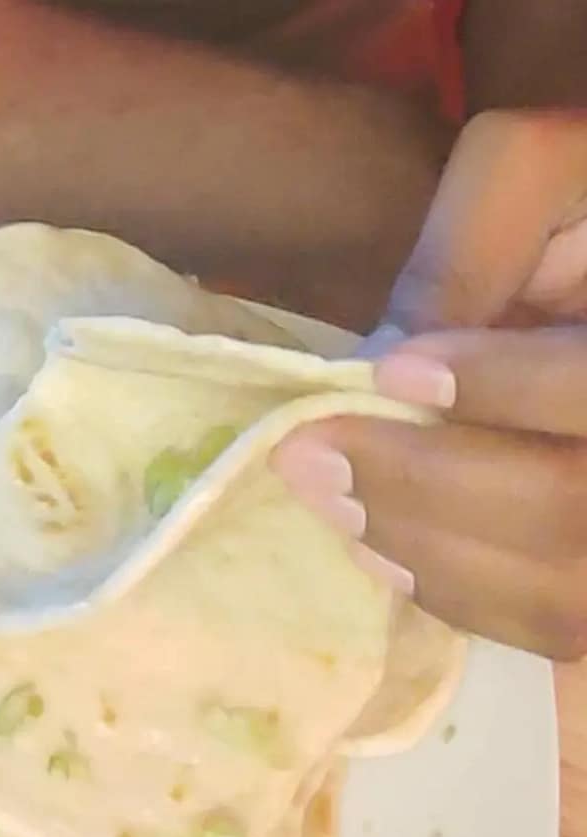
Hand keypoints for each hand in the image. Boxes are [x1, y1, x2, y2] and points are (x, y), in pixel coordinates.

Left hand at [271, 110, 586, 659]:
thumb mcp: (554, 182)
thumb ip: (477, 246)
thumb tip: (385, 357)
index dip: (500, 385)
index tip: (391, 370)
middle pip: (567, 510)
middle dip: (422, 485)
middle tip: (308, 457)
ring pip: (557, 590)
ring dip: (422, 547)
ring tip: (329, 499)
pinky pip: (548, 623)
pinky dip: (455, 595)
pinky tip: (376, 553)